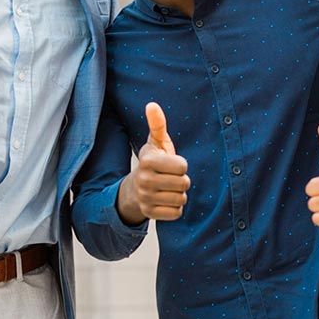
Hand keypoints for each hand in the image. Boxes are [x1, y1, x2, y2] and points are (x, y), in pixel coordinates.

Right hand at [117, 102, 189, 224]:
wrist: (134, 189)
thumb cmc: (152, 163)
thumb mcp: (155, 143)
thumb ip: (157, 124)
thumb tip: (152, 104)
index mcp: (147, 161)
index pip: (182, 166)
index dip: (181, 165)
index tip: (172, 164)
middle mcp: (144, 180)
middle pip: (184, 183)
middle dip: (182, 180)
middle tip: (171, 178)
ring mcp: (146, 198)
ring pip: (181, 199)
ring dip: (179, 195)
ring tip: (168, 189)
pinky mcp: (150, 214)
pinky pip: (176, 214)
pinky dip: (175, 208)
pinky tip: (166, 200)